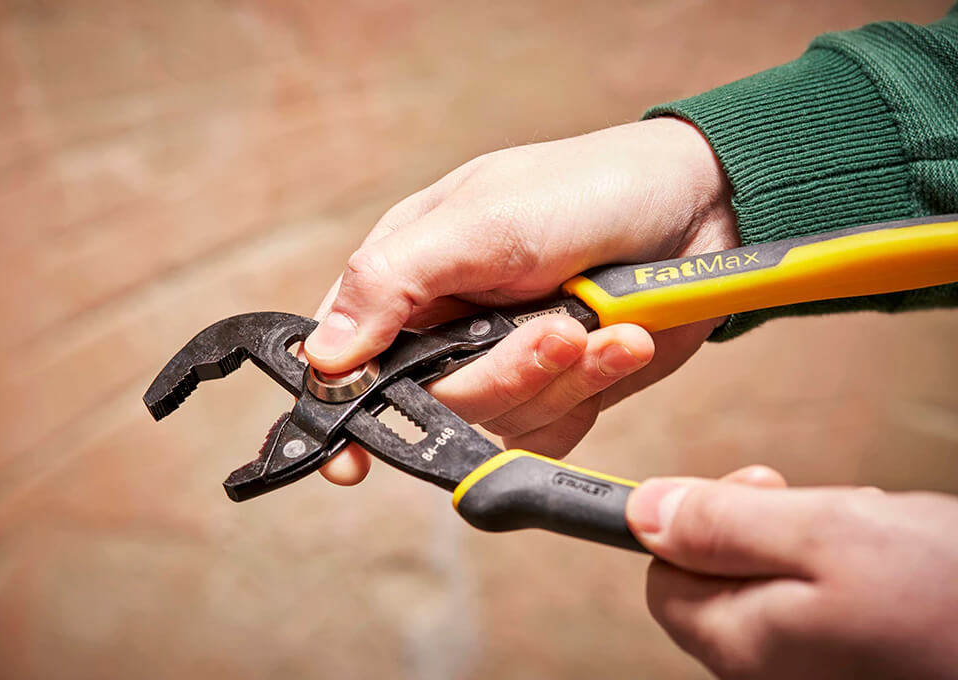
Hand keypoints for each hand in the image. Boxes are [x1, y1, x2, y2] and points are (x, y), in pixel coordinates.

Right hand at [305, 118, 737, 483]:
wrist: (698, 209)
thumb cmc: (585, 191)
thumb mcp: (481, 222)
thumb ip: (394, 282)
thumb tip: (324, 356)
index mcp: (409, 273)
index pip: (345, 351)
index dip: (340, 406)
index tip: (348, 460)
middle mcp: (447, 324)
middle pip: (432, 400)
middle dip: (500, 373)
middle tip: (556, 328)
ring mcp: (503, 360)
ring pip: (496, 419)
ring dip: (560, 375)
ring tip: (600, 323)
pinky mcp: (556, 388)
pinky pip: (549, 430)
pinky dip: (590, 390)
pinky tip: (621, 342)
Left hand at [627, 472, 957, 679]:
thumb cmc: (950, 599)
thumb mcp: (824, 533)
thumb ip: (723, 524)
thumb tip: (641, 513)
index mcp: (742, 643)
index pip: (663, 577)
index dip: (693, 523)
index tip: (751, 489)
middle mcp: (768, 668)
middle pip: (724, 575)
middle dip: (768, 526)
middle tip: (820, 507)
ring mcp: (814, 669)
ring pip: (781, 580)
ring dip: (817, 539)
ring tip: (873, 533)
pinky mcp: (856, 661)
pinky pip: (826, 600)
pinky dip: (853, 565)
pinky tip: (897, 559)